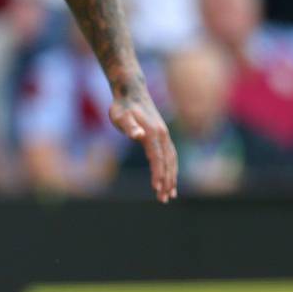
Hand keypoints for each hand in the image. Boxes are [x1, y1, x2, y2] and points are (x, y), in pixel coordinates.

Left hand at [111, 87, 176, 202]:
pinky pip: (171, 156)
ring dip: (172, 178)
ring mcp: (165, 136)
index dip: (157, 174)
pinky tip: (170, 179)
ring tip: (170, 195)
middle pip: (168, 163)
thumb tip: (138, 135)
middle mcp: (163, 136)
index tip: (156, 189)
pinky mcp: (163, 136)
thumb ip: (129, 126)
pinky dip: (172, 169)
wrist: (132, 92)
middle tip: (164, 199)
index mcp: (153, 133)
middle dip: (167, 182)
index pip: (157, 159)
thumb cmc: (122, 106)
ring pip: (172, 161)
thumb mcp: (120, 116)